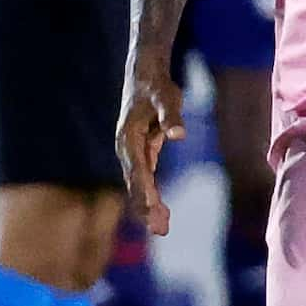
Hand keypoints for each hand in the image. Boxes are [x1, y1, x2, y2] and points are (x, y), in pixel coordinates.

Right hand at [115, 68, 186, 235]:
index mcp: (128, 139)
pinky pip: (146, 179)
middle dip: (146, 207)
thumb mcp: (167, 97)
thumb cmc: (157, 86)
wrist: (146, 75)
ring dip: (149, 206)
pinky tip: (161, 211)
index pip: (137, 170)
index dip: (144, 190)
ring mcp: (133, 152)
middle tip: (161, 230)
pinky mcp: (142, 152)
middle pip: (136, 183)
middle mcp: (127, 149)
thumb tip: (178, 134)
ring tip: (163, 228)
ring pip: (140, 184)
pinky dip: (153, 195)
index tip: (152, 209)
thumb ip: (171, 116)